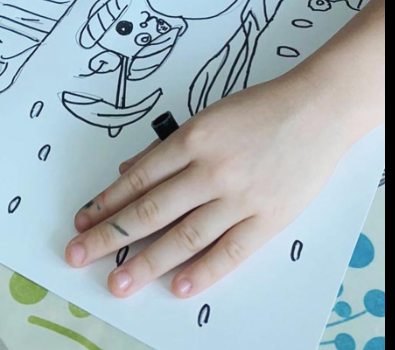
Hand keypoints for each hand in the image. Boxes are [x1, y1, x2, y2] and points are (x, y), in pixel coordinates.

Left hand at [66, 74, 351, 298]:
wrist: (317, 109)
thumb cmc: (258, 110)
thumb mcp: (205, 117)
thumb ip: (166, 148)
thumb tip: (128, 171)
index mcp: (192, 140)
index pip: (138, 179)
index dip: (106, 203)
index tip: (82, 221)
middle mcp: (211, 170)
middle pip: (150, 210)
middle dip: (110, 236)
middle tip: (79, 255)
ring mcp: (240, 197)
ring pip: (184, 236)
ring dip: (147, 262)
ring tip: (118, 282)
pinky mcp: (269, 218)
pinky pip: (231, 251)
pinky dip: (203, 272)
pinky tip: (177, 286)